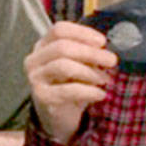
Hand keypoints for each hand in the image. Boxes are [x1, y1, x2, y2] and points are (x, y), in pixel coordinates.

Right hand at [24, 22, 117, 143]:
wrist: (58, 115)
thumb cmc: (70, 85)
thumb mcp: (79, 65)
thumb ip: (87, 54)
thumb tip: (106, 51)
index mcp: (43, 46)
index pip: (59, 30)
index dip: (82, 32)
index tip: (102, 42)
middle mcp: (34, 59)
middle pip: (62, 46)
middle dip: (90, 53)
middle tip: (111, 60)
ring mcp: (35, 78)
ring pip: (63, 66)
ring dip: (89, 72)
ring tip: (105, 80)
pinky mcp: (41, 96)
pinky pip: (67, 90)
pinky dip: (88, 91)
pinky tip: (101, 94)